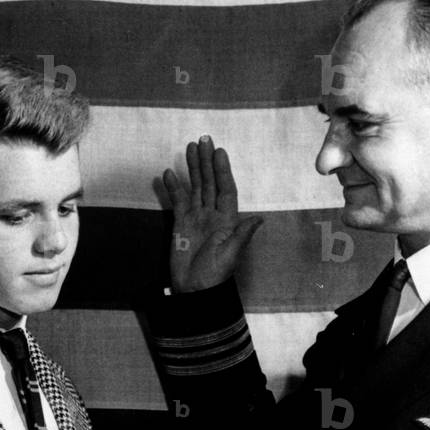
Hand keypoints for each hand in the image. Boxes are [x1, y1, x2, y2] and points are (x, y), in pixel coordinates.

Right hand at [162, 135, 263, 292]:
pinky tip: (169, 173)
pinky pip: (178, 201)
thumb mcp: (230, 254)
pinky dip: (174, 187)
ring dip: (193, 168)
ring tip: (190, 147)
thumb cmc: (215, 274)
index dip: (223, 171)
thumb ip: (242, 234)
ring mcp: (196, 218)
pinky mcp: (180, 224)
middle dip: (207, 162)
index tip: (219, 151)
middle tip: (203, 139)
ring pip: (195, 187)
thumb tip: (260, 218)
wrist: (195, 290)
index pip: (226, 189)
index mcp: (227, 220)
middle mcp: (212, 215)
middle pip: (210, 183)